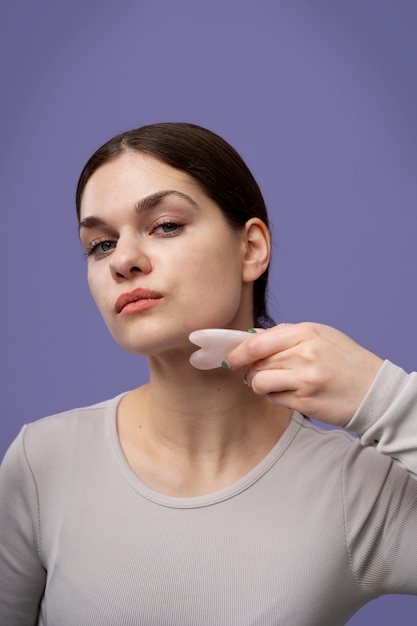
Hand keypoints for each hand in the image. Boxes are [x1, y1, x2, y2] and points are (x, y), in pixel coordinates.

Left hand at [225, 322, 383, 426]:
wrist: (375, 391)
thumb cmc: (346, 361)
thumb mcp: (321, 335)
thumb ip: (286, 334)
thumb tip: (251, 336)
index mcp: (306, 332)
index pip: (257, 342)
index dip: (237, 351)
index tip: (230, 357)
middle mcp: (304, 354)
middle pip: (256, 362)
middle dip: (251, 368)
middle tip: (260, 371)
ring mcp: (304, 379)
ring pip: (259, 382)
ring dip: (261, 384)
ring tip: (276, 383)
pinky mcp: (305, 402)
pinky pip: (273, 399)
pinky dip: (276, 397)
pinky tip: (292, 393)